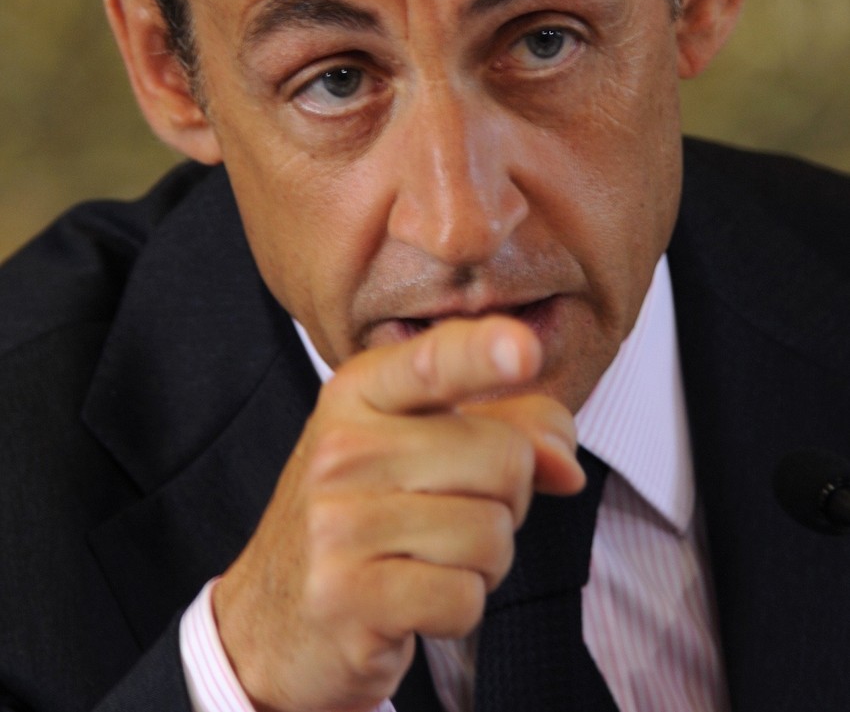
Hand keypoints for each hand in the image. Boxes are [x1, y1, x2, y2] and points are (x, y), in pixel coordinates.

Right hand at [213, 315, 584, 711]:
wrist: (271, 616)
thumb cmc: (366, 515)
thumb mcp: (422, 447)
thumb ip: (507, 429)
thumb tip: (566, 464)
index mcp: (360, 391)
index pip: (434, 361)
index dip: (485, 353)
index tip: (525, 350)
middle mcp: (344, 446)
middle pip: (502, 458)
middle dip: (507, 498)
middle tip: (453, 512)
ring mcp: (339, 522)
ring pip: (491, 535)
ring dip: (483, 562)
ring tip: (428, 558)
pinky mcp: (348, 595)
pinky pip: (464, 599)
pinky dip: (458, 609)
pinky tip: (414, 600)